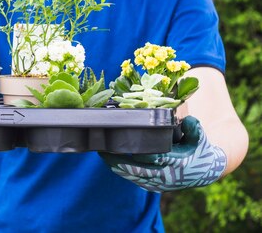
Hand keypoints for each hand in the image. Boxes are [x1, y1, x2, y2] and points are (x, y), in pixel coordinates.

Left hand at [99, 116, 226, 191]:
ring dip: (117, 167)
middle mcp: (167, 177)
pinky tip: (111, 164)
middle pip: (138, 170)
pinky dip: (123, 172)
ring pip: (134, 177)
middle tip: (103, 149)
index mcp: (177, 164)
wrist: (205, 171)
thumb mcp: (199, 137)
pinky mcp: (156, 187)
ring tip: (103, 155)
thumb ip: (194, 128)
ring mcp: (160, 184)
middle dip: (119, 160)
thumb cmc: (199, 149)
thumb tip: (189, 120)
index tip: (124, 142)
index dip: (139, 152)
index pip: (154, 158)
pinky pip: (136, 180)